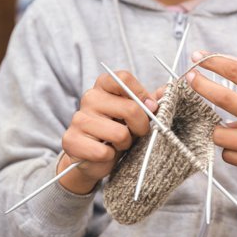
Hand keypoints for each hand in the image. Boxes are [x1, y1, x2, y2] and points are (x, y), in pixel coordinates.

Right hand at [58, 70, 158, 193]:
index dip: (142, 94)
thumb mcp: (138, 114)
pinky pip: (103, 152)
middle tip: (136, 133)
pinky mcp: (71, 140)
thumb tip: (166, 91)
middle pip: (130, 108)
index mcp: (104, 85)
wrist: (96, 158)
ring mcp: (78, 118)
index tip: (150, 108)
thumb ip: (151, 102)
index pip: (123, 78)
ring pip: (119, 133)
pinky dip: (110, 157)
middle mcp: (89, 97)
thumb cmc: (120, 130)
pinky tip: (104, 153)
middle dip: (141, 126)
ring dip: (125, 144)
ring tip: (117, 143)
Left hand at [187, 52, 236, 171]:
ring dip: (216, 125)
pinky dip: (229, 145)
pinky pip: (228, 155)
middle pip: (222, 100)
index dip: (212, 62)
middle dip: (200, 85)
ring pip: (219, 134)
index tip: (197, 57)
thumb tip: (227, 60)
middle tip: (190, 78)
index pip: (236, 72)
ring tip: (225, 120)